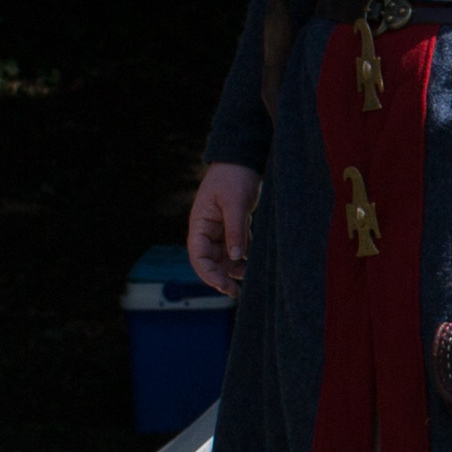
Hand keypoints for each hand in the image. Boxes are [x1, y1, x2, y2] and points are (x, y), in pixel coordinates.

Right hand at [188, 163, 261, 297]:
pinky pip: (236, 249)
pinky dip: (243, 259)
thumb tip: (236, 257)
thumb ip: (235, 230)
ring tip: (249, 278)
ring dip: (233, 271)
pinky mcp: (234, 227)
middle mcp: (207, 230)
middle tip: (236, 292)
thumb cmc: (235, 177)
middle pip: (209, 262)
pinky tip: (254, 266)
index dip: (208, 274)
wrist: (243, 159)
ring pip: (223, 258)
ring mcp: (220, 230)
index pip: (198, 256)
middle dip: (220, 278)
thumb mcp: (235, 203)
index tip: (223, 285)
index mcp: (200, 224)